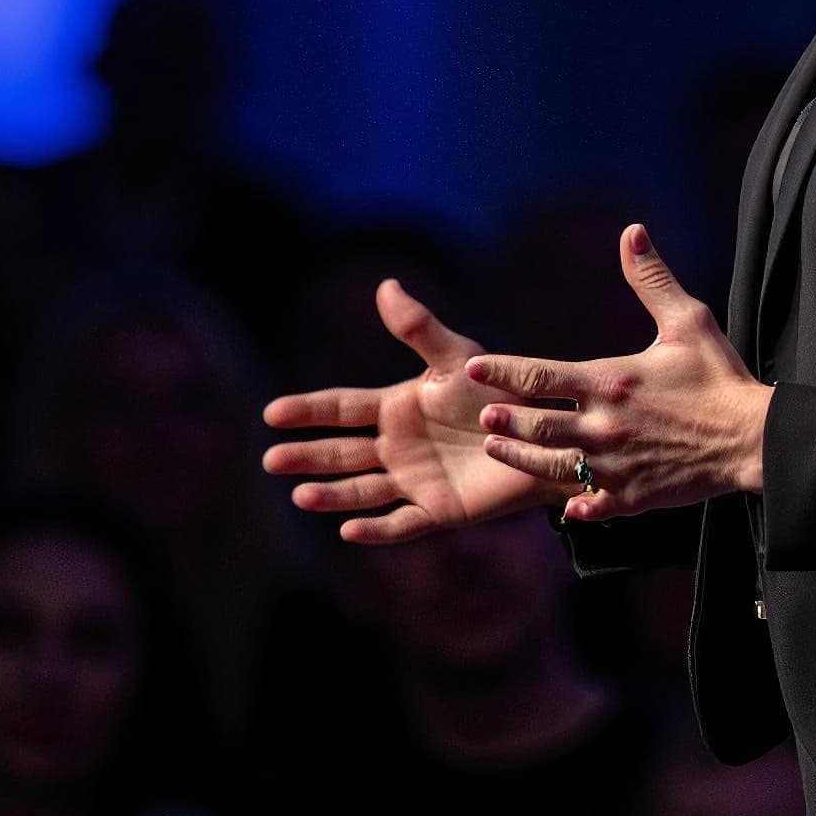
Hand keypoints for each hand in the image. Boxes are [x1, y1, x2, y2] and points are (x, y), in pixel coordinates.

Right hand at [261, 279, 567, 544]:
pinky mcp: (439, 510)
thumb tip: (386, 285)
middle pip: (342, 452)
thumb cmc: (500, 390)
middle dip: (307, 456)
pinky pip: (401, 523)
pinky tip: (349, 530)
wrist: (544, 432)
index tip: (272, 412)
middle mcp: (397, 446)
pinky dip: (376, 528)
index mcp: (396, 408)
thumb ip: (420, 329)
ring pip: (362, 489)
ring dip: (332, 494)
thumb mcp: (457, 358)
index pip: (341, 408)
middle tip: (271, 459)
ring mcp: (414, 480)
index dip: (307, 410)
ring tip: (300, 496)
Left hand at [467, 223, 772, 520]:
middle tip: (480, 416)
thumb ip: (652, 280)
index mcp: (610, 381)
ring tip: (496, 449)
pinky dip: (576, 505)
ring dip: (522, 458)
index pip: (540, 376)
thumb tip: (631, 233)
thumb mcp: (688, 320)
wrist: (752, 437)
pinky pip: (594, 504)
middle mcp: (604, 426)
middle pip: (538, 425)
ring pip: (554, 466)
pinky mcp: (634, 496)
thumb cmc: (719, 376)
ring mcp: (616, 465)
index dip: (503, 371)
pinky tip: (563, 507)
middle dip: (506, 420)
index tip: (472, 368)